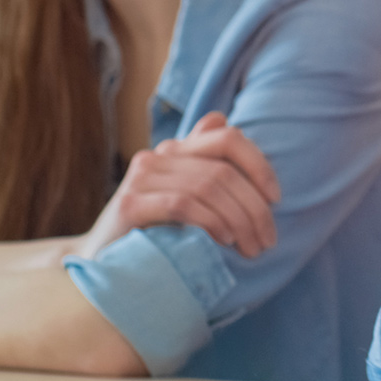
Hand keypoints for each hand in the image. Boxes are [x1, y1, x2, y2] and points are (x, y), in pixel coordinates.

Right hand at [74, 112, 280, 259]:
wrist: (104, 262)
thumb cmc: (154, 230)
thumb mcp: (185, 195)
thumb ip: (204, 162)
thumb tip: (220, 117)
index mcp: (177, 149)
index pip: (227, 137)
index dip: (259, 164)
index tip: (276, 199)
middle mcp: (158, 155)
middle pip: (223, 171)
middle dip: (255, 208)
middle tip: (268, 241)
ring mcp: (141, 177)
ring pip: (207, 187)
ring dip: (239, 220)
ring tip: (252, 248)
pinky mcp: (129, 203)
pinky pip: (182, 204)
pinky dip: (211, 221)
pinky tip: (225, 240)